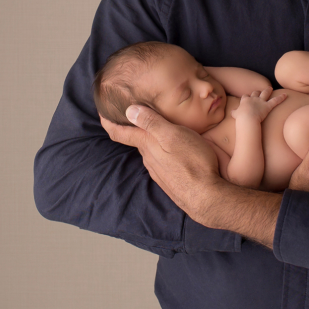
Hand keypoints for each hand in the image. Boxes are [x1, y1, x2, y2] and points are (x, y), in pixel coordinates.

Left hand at [101, 105, 222, 221]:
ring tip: (155, 127)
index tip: (101, 111)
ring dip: (149, 140)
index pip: (120, 133)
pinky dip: (160, 151)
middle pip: (136, 140)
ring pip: (149, 151)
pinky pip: (160, 161)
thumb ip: (152, 122)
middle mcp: (148, 159)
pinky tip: (171, 148)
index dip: (108, 122)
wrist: (207, 198)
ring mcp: (158, 171)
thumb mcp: (173, 135)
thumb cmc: (193, 162)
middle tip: (133, 112)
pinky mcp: (169, 180)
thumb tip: (129, 110)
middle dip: (132, 127)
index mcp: (147, 145)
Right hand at [233, 88, 286, 121]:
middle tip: (258, 91)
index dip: (246, 97)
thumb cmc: (240, 118)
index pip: (245, 96)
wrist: (247, 119)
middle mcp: (253, 99)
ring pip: (265, 93)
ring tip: (270, 88)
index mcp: (245, 100)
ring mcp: (261, 102)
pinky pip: (275, 101)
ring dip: (268, 90)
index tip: (247, 98)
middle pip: (255, 92)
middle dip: (257, 92)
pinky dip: (281, 98)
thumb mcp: (235, 114)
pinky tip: (286, 95)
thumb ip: (234, 112)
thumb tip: (232, 112)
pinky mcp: (268, 106)